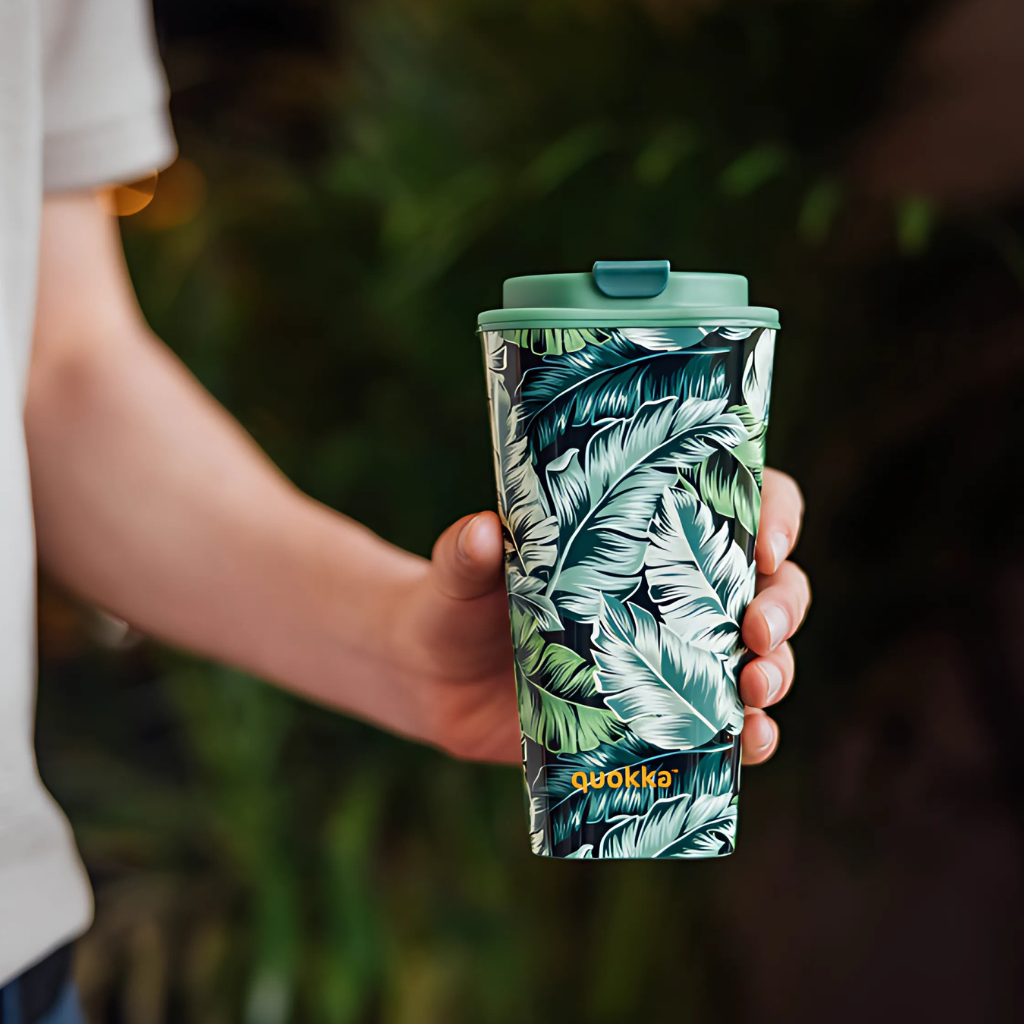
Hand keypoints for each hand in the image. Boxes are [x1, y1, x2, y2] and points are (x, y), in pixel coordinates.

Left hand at [397, 467, 808, 765]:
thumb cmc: (457, 603)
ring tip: (757, 692)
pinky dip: (748, 737)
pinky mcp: (658, 716)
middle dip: (782, 606)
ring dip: (776, 673)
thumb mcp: (459, 572)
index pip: (734, 505)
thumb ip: (467, 554)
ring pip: (758, 657)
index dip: (773, 514)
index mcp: (641, 533)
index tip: (766, 542)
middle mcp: (670, 591)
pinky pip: (724, 727)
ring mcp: (671, 656)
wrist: (436, 681)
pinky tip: (748, 743)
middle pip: (768, 585)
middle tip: (759, 630)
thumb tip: (484, 534)